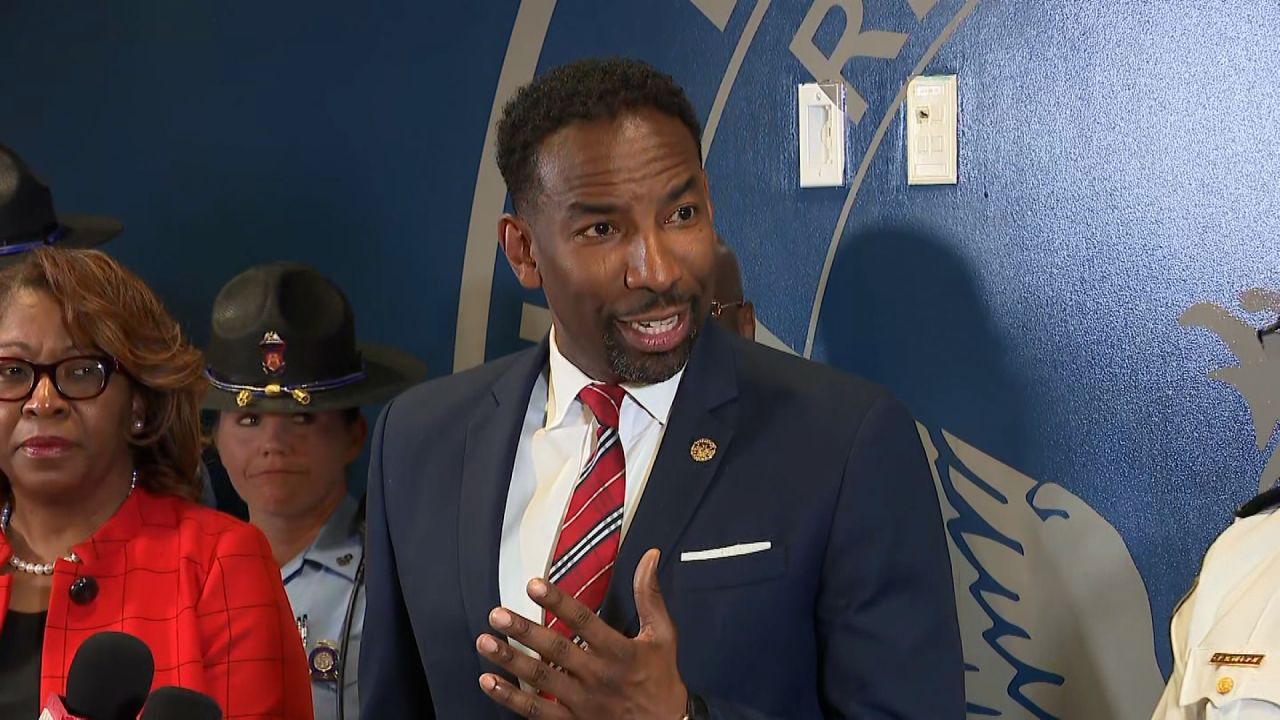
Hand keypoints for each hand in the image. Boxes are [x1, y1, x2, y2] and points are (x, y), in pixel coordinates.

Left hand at [476, 548, 687, 717]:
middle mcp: (597, 676)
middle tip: (497, 615)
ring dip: (510, 660)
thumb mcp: (663, 636)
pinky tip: (489, 682)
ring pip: (540, 679)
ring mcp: (582, 702)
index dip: (557, 602)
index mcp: (618, 651)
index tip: (533, 585)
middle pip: (555, 649)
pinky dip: (510, 698)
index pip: (583, 621)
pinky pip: (536, 711)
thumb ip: (650, 596)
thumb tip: (648, 557)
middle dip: (524, 631)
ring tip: (485, 642)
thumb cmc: (662, 679)